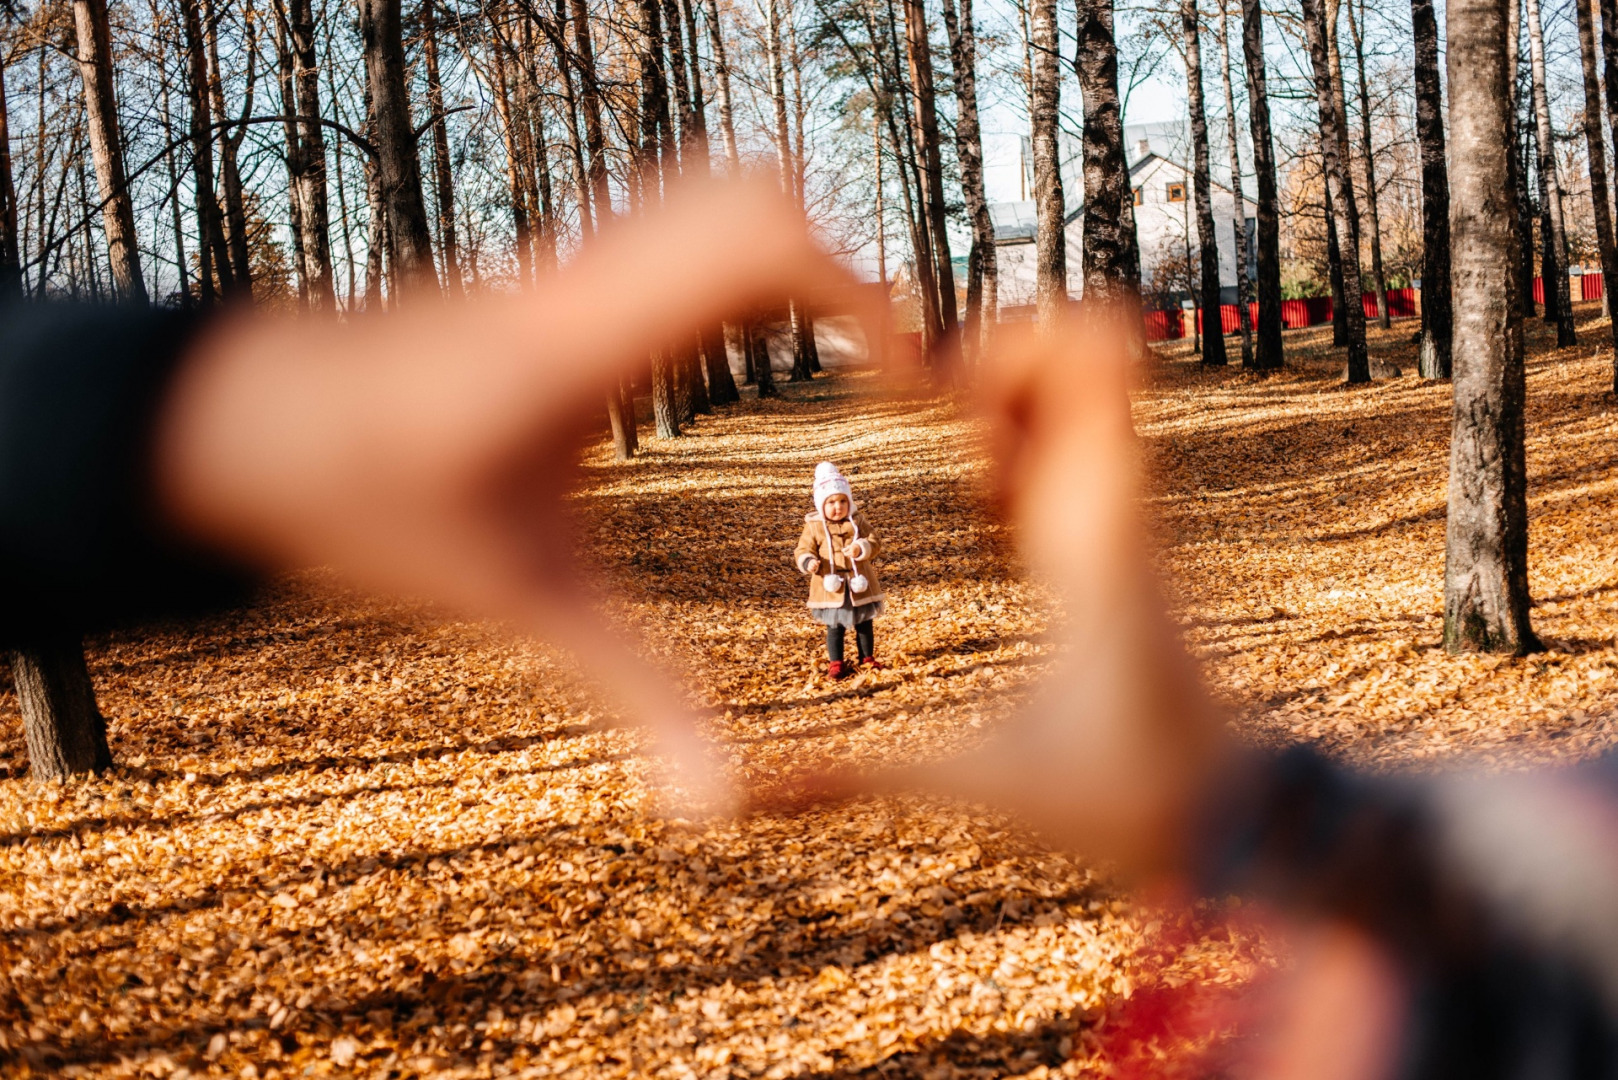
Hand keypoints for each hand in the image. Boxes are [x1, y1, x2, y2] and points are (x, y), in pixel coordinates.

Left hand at [153, 179, 883, 806]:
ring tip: (842, 363)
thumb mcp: (514, 604)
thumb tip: (713, 803)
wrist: (244, 415)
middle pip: (756, 190)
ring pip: (714, 191)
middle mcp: (588, 280)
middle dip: (850, 271)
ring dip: (796, 258)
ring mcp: (568, 260)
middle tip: (890, 376)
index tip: (916, 387)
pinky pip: (673, 226)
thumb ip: (629, 693)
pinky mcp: (557, 272)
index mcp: (590, 346)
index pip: (764, 248)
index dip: (869, 303)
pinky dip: (742, 263)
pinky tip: (750, 357)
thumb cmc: (364, 501)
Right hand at [796, 313, 1228, 878]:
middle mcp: (1118, 505)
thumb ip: (859, 779)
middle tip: (931, 412)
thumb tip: (746, 799)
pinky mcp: (1118, 535)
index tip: (931, 398)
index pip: (1095, 368)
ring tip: (954, 458)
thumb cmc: (1127, 799)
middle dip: (994, 353)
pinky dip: (1024, 435)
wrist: (1236, 819)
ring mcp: (1124, 514)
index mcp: (1094, 537)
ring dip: (1008, 392)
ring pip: (1089, 386)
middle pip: (1089, 347)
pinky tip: (980, 496)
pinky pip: (1080, 442)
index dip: (1003, 348)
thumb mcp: (980, 786)